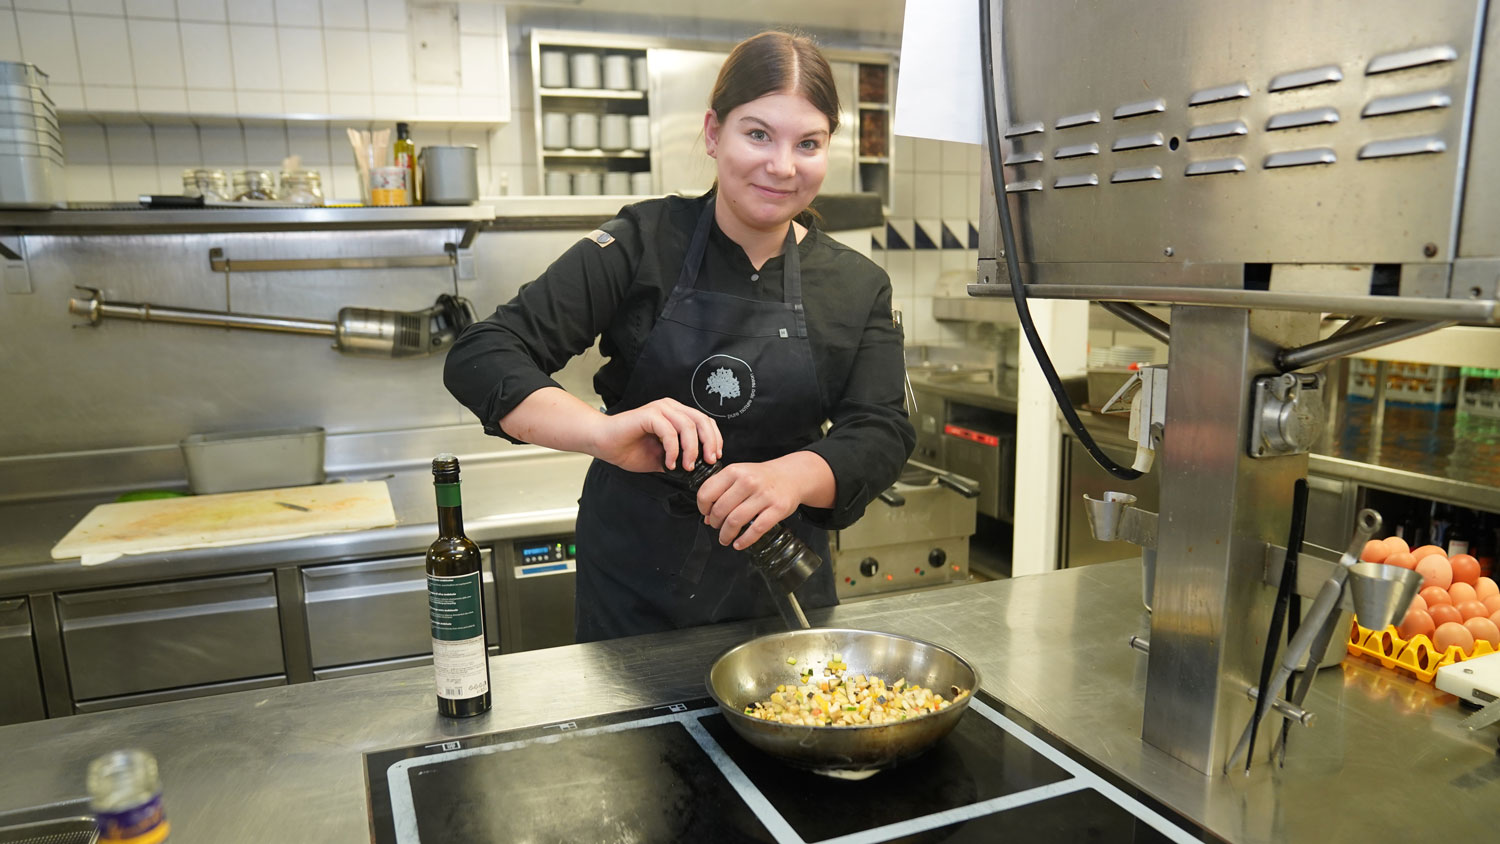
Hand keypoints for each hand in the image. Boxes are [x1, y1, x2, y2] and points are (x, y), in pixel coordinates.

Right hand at [589, 398, 722, 473]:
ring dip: (691, 449)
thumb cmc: (628, 449)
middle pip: (702, 420)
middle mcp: (670, 408)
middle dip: (709, 442)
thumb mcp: (662, 458)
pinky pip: (669, 431)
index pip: (704, 422)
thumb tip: (698, 470)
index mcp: (675, 414)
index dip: (714, 439)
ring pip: (688, 425)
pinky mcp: (649, 415)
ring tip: (687, 466)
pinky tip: (669, 462)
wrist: (603, 443)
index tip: (714, 457)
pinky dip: (673, 449)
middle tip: (708, 461)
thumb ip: (679, 459)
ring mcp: (660, 409)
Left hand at [696, 457, 808, 549]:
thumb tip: (708, 518)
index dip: (703, 508)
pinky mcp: (778, 508)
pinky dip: (744, 540)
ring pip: (735, 521)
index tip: (706, 514)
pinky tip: (739, 544)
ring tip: (725, 538)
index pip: (706, 493)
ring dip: (726, 535)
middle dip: (715, 524)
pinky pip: (756, 529)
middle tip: (717, 528)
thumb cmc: (762, 478)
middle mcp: (748, 481)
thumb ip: (722, 491)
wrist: (792, 476)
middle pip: (720, 510)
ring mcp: (764, 495)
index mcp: (734, 471)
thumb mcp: (739, 475)